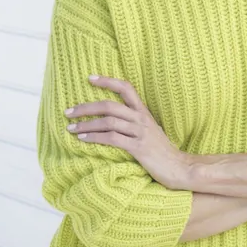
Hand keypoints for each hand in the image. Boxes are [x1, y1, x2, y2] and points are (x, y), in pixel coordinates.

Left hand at [64, 75, 192, 188]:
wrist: (178, 167)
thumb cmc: (161, 151)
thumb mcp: (149, 130)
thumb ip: (134, 122)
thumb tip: (112, 118)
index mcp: (143, 111)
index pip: (126, 88)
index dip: (108, 81)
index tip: (90, 78)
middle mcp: (141, 118)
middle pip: (109, 105)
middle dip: (86, 107)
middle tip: (68, 112)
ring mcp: (140, 132)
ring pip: (108, 122)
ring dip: (86, 124)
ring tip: (71, 128)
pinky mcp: (138, 147)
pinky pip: (112, 139)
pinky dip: (95, 138)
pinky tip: (83, 140)